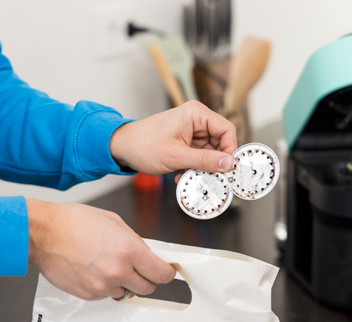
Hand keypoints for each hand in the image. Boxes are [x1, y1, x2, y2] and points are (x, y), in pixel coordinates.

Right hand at [27, 198, 175, 299]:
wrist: (42, 233)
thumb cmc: (72, 222)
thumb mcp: (114, 221)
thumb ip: (135, 240)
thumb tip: (148, 253)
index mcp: (128, 250)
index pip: (161, 273)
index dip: (166, 272)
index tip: (166, 271)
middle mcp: (117, 271)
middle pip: (148, 288)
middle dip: (146, 278)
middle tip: (139, 268)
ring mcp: (102, 286)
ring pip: (126, 292)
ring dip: (123, 282)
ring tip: (108, 263)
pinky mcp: (88, 294)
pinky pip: (106, 294)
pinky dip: (105, 285)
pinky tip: (94, 269)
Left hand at [109, 100, 236, 174]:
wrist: (122, 148)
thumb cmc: (143, 145)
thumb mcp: (176, 156)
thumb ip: (205, 160)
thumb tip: (228, 164)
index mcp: (196, 114)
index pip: (226, 129)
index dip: (229, 149)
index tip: (227, 168)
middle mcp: (196, 119)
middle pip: (220, 142)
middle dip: (214, 162)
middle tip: (211, 177)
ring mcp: (191, 131)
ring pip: (210, 151)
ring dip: (202, 167)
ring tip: (191, 176)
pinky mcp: (186, 141)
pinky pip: (199, 155)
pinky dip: (194, 167)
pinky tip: (182, 174)